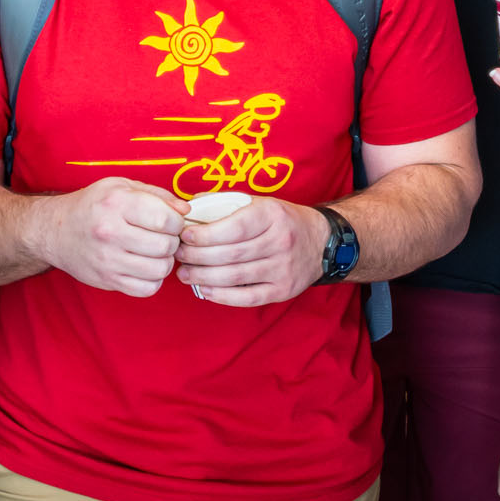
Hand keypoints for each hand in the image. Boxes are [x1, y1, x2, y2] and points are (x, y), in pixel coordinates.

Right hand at [31, 177, 187, 296]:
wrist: (56, 231)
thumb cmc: (93, 205)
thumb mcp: (122, 186)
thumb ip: (158, 195)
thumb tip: (185, 211)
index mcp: (117, 203)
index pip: (165, 220)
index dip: (177, 222)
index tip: (171, 221)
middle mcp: (110, 232)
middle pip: (165, 246)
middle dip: (172, 241)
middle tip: (163, 236)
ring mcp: (108, 260)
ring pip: (159, 269)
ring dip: (165, 261)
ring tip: (155, 251)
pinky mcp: (107, 280)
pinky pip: (146, 289)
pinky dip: (153, 279)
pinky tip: (146, 266)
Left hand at [173, 197, 330, 305]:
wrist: (322, 242)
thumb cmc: (283, 220)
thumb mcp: (261, 203)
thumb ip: (227, 203)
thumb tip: (190, 206)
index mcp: (272, 215)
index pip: (234, 228)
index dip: (205, 235)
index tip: (184, 236)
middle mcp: (280, 242)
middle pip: (230, 254)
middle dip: (197, 256)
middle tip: (177, 255)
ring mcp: (283, 269)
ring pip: (235, 277)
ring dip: (203, 277)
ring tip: (184, 273)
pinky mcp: (283, 290)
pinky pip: (247, 297)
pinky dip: (222, 296)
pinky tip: (204, 289)